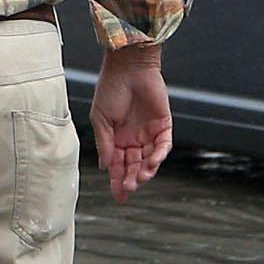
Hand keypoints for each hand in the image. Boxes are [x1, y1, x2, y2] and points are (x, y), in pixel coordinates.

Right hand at [90, 48, 173, 201]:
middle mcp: (133, 138)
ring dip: (145, 170)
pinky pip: (163, 145)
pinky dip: (159, 155)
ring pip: (149, 159)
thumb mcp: (100, 119)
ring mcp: (149, 133)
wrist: (129, 68)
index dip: (117, 181)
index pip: (117, 165)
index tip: (118, 196)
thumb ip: (105, 143)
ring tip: (139, 178)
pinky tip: (152, 163)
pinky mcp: (163, 125)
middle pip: (133, 165)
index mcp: (116, 138)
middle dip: (131, 179)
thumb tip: (104, 167)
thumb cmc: (110, 89)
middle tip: (128, 189)